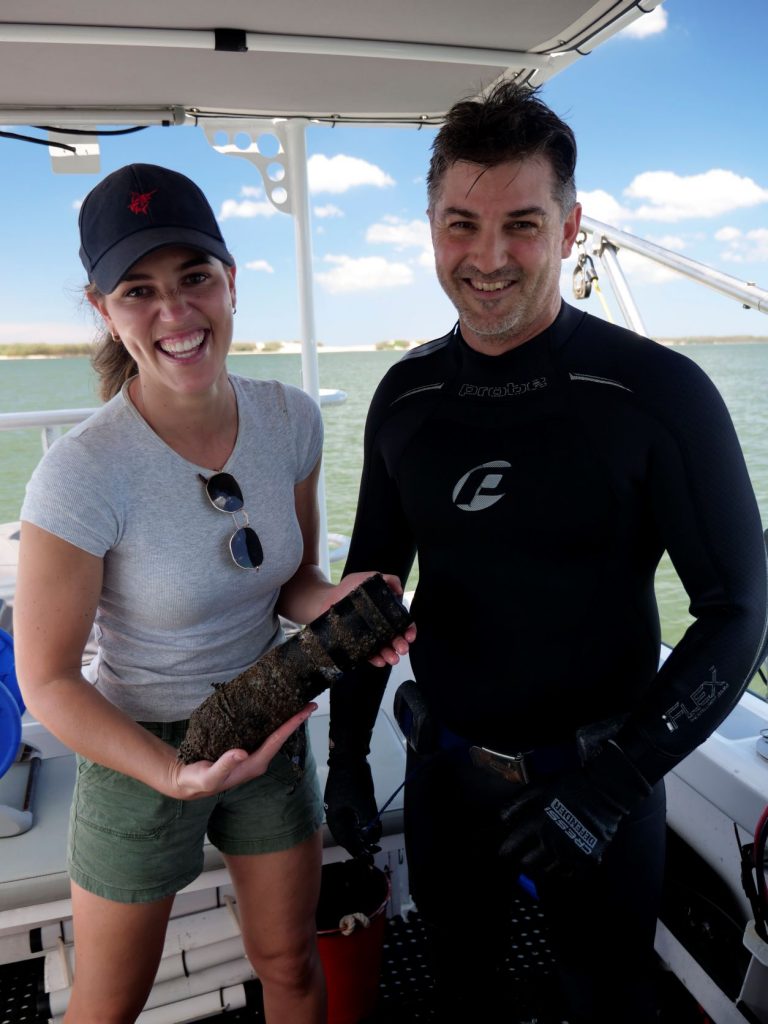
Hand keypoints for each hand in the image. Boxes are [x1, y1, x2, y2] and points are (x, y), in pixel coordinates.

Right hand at [171, 702, 316, 797]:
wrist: (190, 782)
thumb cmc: (199, 781)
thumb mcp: (209, 776)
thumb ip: (225, 765)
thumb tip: (241, 752)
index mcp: (254, 765)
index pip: (277, 741)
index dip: (293, 724)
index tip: (306, 710)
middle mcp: (258, 759)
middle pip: (280, 736)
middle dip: (295, 720)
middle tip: (308, 702)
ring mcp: (252, 753)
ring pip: (273, 733)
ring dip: (284, 719)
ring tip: (295, 702)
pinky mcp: (245, 747)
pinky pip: (262, 731)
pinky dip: (270, 720)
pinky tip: (272, 708)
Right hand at [324, 759, 381, 862]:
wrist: (350, 756)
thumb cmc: (353, 779)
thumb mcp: (363, 802)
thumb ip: (369, 820)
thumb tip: (374, 835)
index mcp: (334, 816)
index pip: (344, 840)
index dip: (356, 850)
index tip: (367, 858)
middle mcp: (337, 815)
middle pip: (349, 836)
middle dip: (362, 845)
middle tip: (374, 852)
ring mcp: (343, 808)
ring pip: (353, 828)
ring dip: (364, 835)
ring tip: (376, 843)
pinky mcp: (349, 801)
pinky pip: (356, 818)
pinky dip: (365, 825)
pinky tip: (374, 828)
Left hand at [334, 571, 416, 667]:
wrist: (323, 600)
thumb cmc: (345, 589)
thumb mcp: (366, 579)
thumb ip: (385, 579)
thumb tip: (400, 589)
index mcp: (384, 613)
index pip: (401, 623)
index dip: (409, 629)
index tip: (410, 635)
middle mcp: (378, 626)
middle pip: (395, 638)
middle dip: (401, 644)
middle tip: (403, 648)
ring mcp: (367, 637)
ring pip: (383, 649)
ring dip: (391, 655)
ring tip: (393, 658)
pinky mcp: (356, 645)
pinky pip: (368, 655)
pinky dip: (375, 659)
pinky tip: (380, 661)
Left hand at [499, 741, 650, 879]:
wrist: (602, 791)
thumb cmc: (569, 785)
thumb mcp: (538, 787)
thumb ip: (518, 802)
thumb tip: (502, 818)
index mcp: (537, 823)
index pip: (515, 843)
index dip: (506, 849)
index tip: (503, 852)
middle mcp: (551, 842)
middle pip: (529, 862)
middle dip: (524, 859)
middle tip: (524, 857)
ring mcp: (569, 852)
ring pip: (548, 871)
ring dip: (542, 868)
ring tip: (541, 863)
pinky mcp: (586, 858)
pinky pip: (571, 874)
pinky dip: (565, 872)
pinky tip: (563, 865)